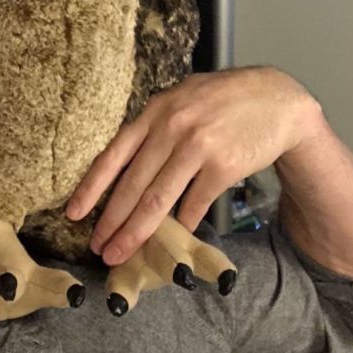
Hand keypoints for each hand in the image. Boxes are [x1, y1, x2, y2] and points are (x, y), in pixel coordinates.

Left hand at [66, 67, 319, 265]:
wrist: (278, 99)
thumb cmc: (223, 99)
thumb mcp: (181, 99)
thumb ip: (154, 126)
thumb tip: (126, 162)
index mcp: (154, 112)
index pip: (113, 155)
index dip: (91, 188)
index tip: (74, 213)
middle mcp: (171, 128)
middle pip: (132, 184)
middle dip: (111, 221)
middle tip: (97, 248)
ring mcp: (198, 146)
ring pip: (158, 199)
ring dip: (137, 232)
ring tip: (122, 253)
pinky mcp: (224, 166)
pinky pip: (195, 204)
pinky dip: (181, 225)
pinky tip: (171, 240)